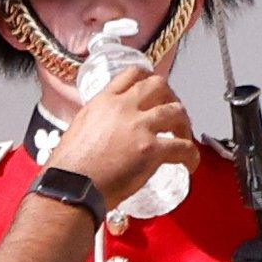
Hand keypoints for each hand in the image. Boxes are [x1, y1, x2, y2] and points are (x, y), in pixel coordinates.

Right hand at [47, 69, 197, 209]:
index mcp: (104, 101)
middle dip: (171, 97)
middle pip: (159, 85)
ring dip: (184, 125)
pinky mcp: (151, 150)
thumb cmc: (69, 167)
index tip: (155, 94)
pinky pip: (183, 147)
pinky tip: (189, 165)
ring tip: (183, 140)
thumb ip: (99, 121)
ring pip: (176, 111)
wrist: (71, 187)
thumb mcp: (79, 128)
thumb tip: (110, 130)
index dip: (148, 81)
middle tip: (173, 115)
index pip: (132, 74)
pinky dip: (191, 156)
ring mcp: (139, 127)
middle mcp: (123, 107)